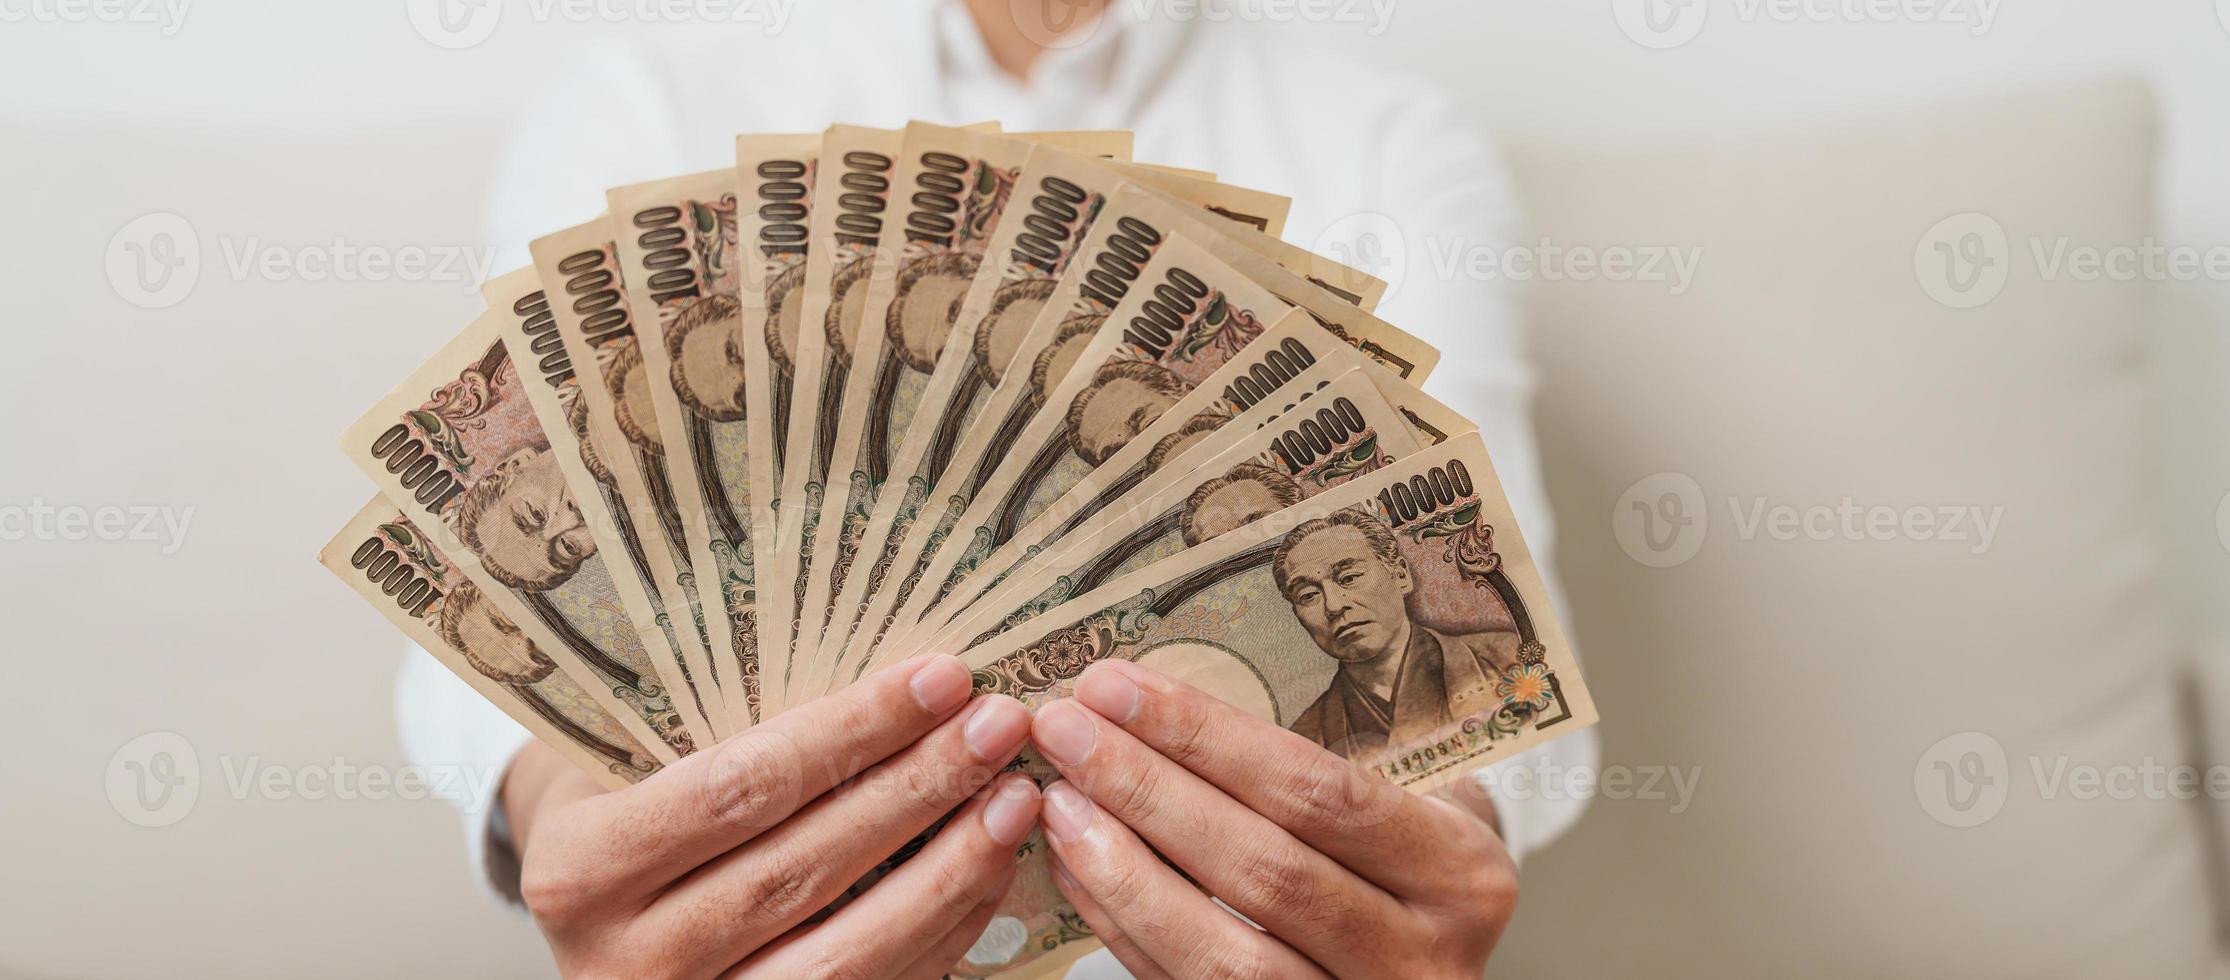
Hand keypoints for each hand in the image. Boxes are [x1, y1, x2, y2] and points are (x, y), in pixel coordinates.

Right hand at [502, 654, 1038, 978]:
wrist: (584, 912)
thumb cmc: (619, 804)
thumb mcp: (628, 756)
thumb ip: (720, 725)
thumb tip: (895, 675)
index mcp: (579, 867)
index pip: (740, 789)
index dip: (851, 732)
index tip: (940, 676)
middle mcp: (628, 959)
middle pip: (802, 868)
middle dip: (917, 788)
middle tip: (999, 723)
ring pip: (847, 954)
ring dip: (948, 870)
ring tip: (1013, 796)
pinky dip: (941, 930)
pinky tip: (987, 865)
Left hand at [1027, 660, 1517, 978]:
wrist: (1428, 968)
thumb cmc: (1410, 870)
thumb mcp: (1416, 807)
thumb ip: (1327, 769)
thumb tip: (1157, 701)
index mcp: (1461, 876)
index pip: (1319, 793)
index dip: (1208, 738)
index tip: (1118, 686)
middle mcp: (1423, 961)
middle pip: (1265, 871)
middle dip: (1148, 790)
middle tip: (1067, 730)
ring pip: (1222, 957)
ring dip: (1124, 872)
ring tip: (1060, 803)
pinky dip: (1125, 929)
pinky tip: (1079, 868)